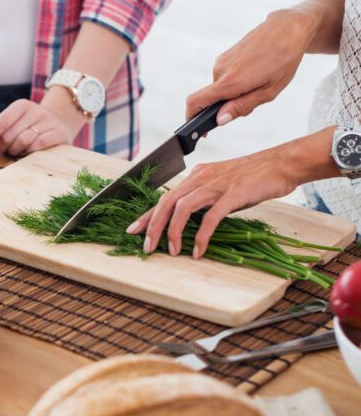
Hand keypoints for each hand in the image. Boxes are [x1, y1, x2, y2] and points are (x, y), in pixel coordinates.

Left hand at [0, 98, 77, 156]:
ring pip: (23, 141)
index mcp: (21, 106)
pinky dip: (31, 152)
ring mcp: (48, 121)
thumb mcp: (14, 122)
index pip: (0, 122)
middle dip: (3, 147)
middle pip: (9, 135)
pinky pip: (39, 146)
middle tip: (7, 150)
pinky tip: (30, 153)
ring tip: (18, 152)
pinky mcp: (59, 133)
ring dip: (16, 151)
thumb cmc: (30, 126)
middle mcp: (35, 110)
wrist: (61, 124)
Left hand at [126, 148, 299, 259]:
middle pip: (167, 202)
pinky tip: (198, 250)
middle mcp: (201, 177)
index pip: (165, 197)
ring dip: (173, 231)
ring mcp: (216, 185)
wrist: (282, 164)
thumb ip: (203, 199)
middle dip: (153, 226)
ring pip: (183, 208)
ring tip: (172, 251)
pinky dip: (201, 235)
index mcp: (196, 175)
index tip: (133, 230)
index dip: (147, 215)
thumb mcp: (220, 185)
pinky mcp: (233, 194)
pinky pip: (210, 217)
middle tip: (147, 247)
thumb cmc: (253, 178)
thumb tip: (187, 221)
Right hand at [186, 8, 317, 124]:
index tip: (200, 129)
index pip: (195, 102)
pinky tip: (254, 73)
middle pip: (212, 99)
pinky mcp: (225, 55)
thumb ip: (241, 107)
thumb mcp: (268, 91)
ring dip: (233, 93)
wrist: (288, 27)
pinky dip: (235, 82)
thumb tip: (219, 120)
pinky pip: (224, 77)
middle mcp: (220, 70)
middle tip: (253, 99)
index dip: (192, 119)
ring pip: (220, 88)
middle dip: (226, 106)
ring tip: (258, 82)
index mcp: (230, 81)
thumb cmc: (284, 59)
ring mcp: (221, 61)